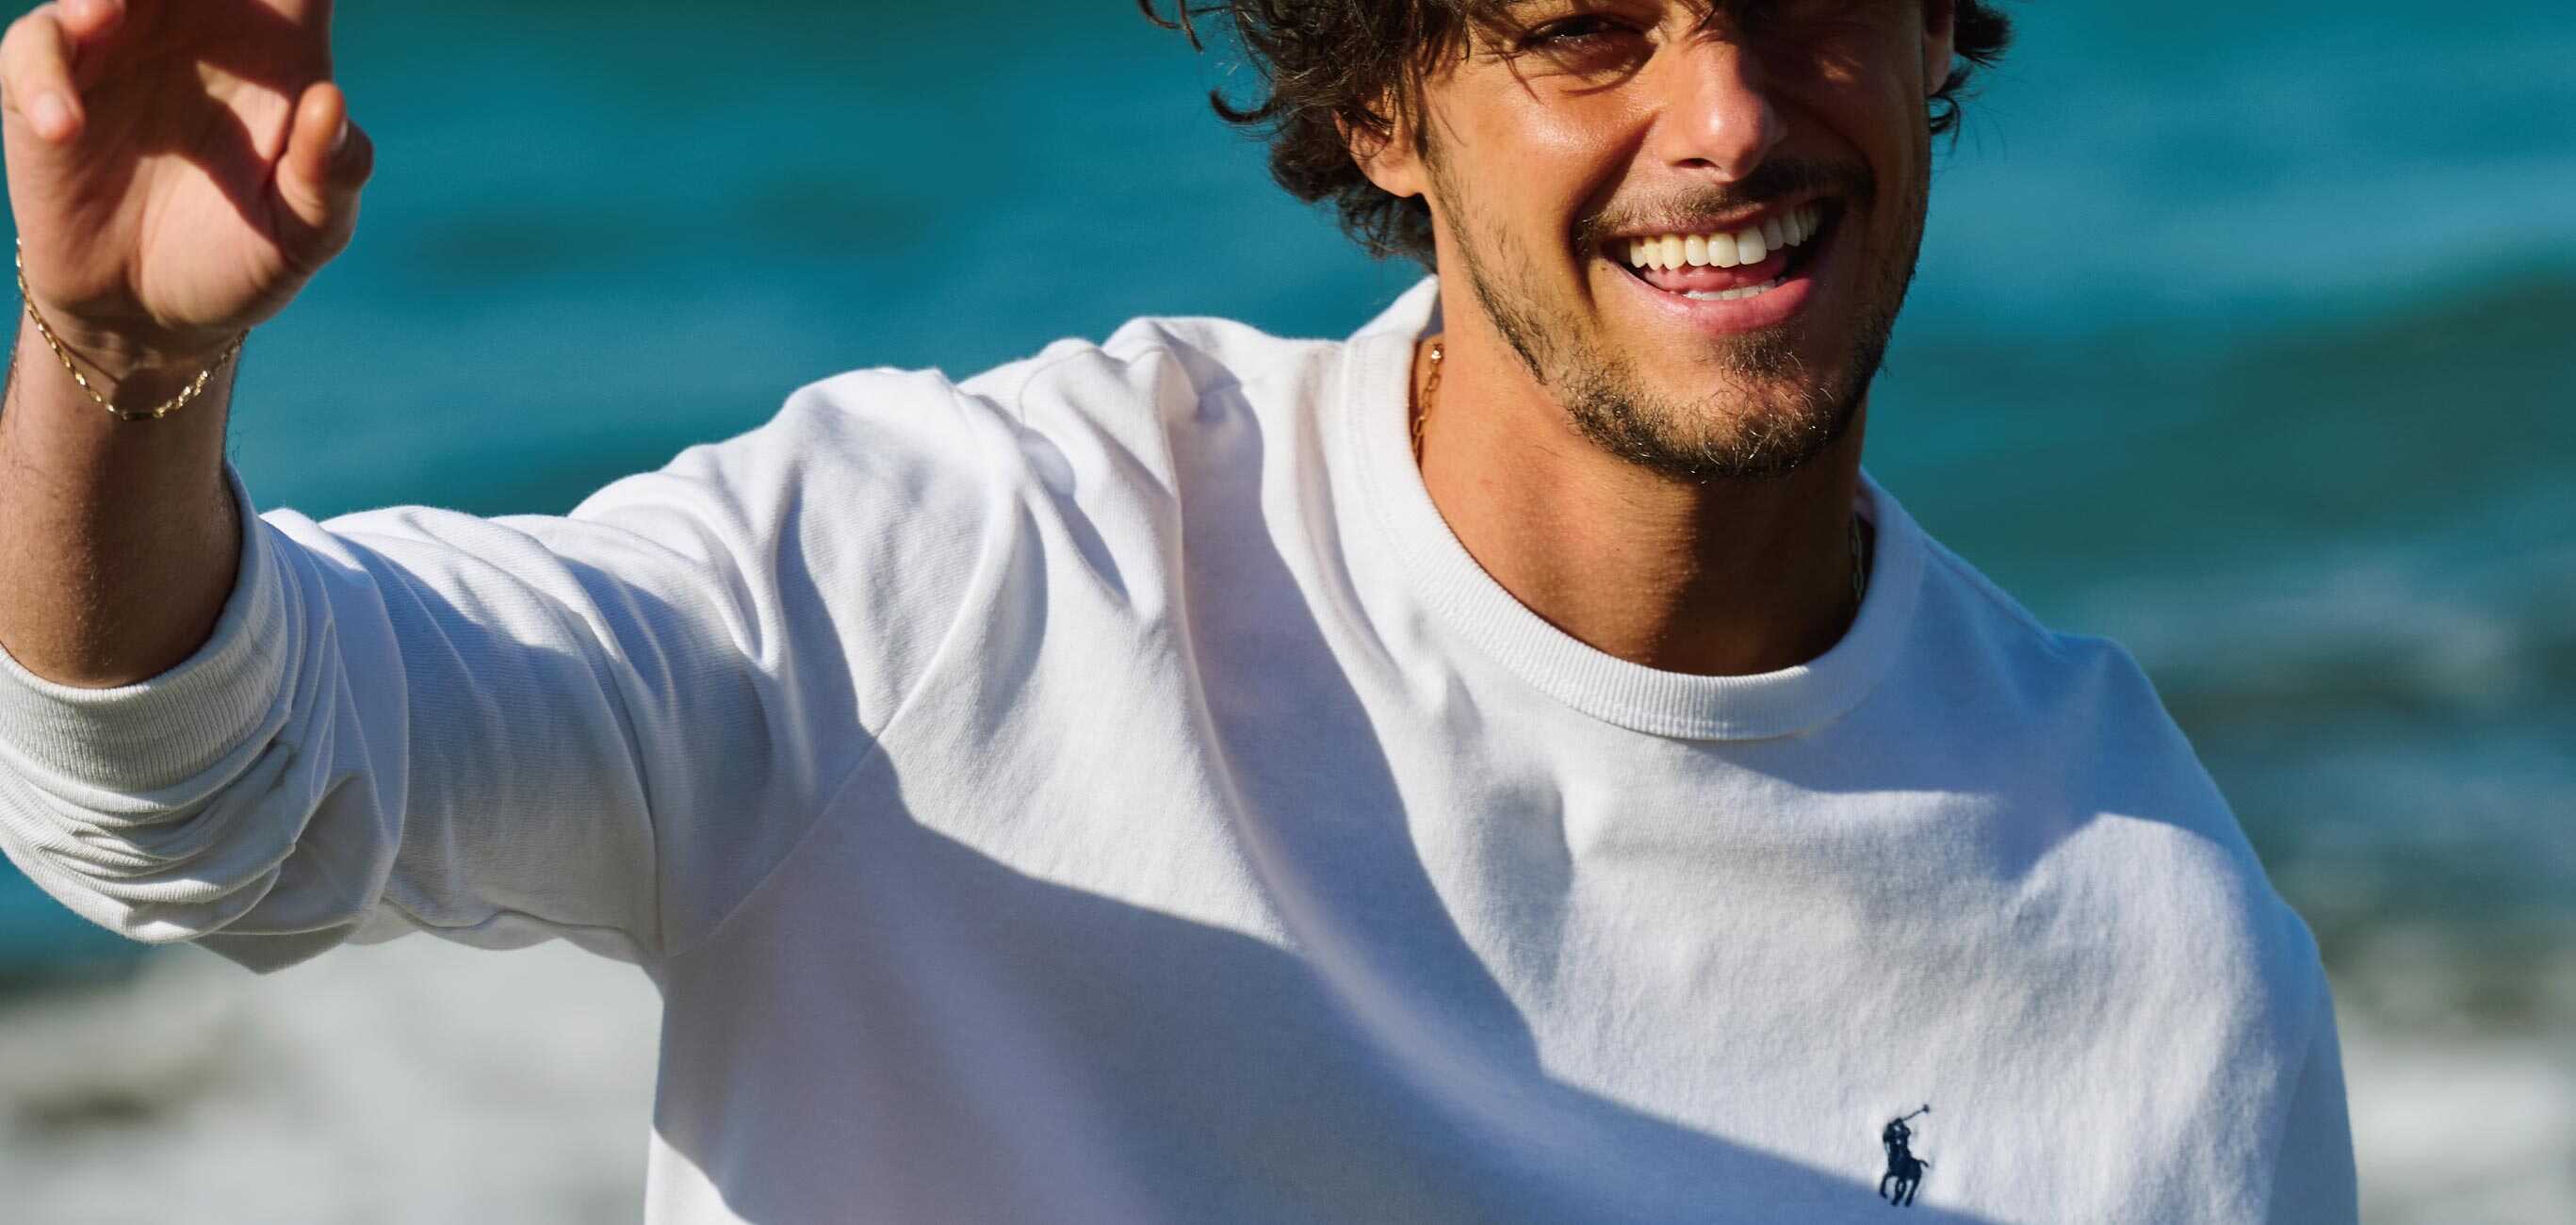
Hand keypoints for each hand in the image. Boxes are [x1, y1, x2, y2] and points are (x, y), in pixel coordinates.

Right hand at [1, 0, 370, 371]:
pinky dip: (46, 78)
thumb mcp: (307, 232)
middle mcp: (196, 28)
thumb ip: (330, 173)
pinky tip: (66, 128)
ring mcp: (118, 48)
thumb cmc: (246, 253)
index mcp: (277, 46)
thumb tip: (329, 102)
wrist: (157, 315)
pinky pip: (39, 50)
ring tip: (105, 10)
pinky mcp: (50, 85)